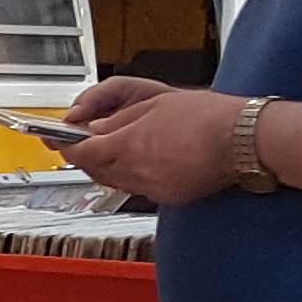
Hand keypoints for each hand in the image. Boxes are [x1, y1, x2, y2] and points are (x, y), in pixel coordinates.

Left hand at [58, 78, 235, 206]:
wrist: (245, 140)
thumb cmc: (209, 117)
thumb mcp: (155, 105)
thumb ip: (119, 120)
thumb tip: (96, 129)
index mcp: (128, 146)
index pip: (82, 152)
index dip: (66, 146)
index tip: (57, 139)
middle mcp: (136, 172)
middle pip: (94, 169)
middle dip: (84, 157)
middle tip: (78, 143)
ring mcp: (152, 187)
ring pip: (114, 180)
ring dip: (106, 167)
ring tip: (111, 150)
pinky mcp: (169, 196)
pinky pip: (139, 187)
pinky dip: (132, 176)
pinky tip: (141, 162)